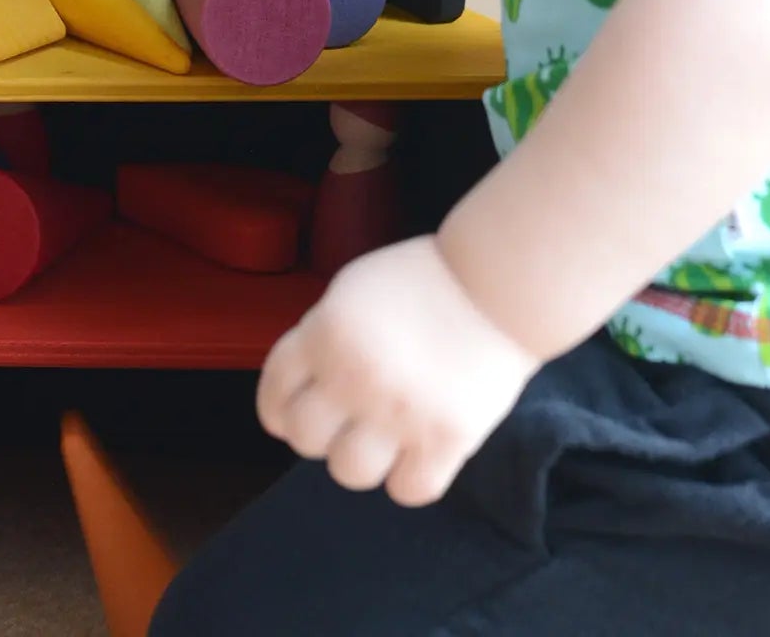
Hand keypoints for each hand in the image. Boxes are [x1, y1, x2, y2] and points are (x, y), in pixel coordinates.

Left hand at [257, 236, 537, 506]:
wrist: (495, 286)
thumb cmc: (421, 279)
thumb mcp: (351, 289)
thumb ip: (323, 334)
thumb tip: (306, 379)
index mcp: (325, 335)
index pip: (275, 392)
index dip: (278, 409)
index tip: (288, 416)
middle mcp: (353, 378)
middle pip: (305, 440)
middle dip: (319, 433)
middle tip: (343, 422)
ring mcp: (398, 414)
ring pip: (349, 473)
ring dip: (361, 459)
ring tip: (382, 439)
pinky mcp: (445, 441)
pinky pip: (408, 490)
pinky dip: (409, 478)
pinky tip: (417, 455)